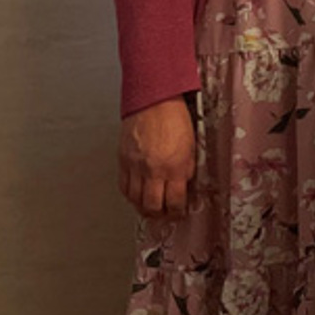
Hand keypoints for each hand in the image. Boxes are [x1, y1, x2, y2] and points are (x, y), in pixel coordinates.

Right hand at [118, 97, 195, 217]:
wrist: (154, 100)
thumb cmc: (175, 118)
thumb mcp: (192, 147)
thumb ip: (186, 169)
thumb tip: (183, 185)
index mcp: (175, 167)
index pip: (174, 201)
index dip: (177, 212)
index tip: (179, 212)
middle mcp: (153, 170)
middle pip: (152, 206)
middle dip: (159, 214)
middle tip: (163, 215)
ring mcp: (135, 166)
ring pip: (135, 199)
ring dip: (142, 207)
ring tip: (149, 208)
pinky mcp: (123, 159)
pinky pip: (123, 186)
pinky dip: (129, 195)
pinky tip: (136, 195)